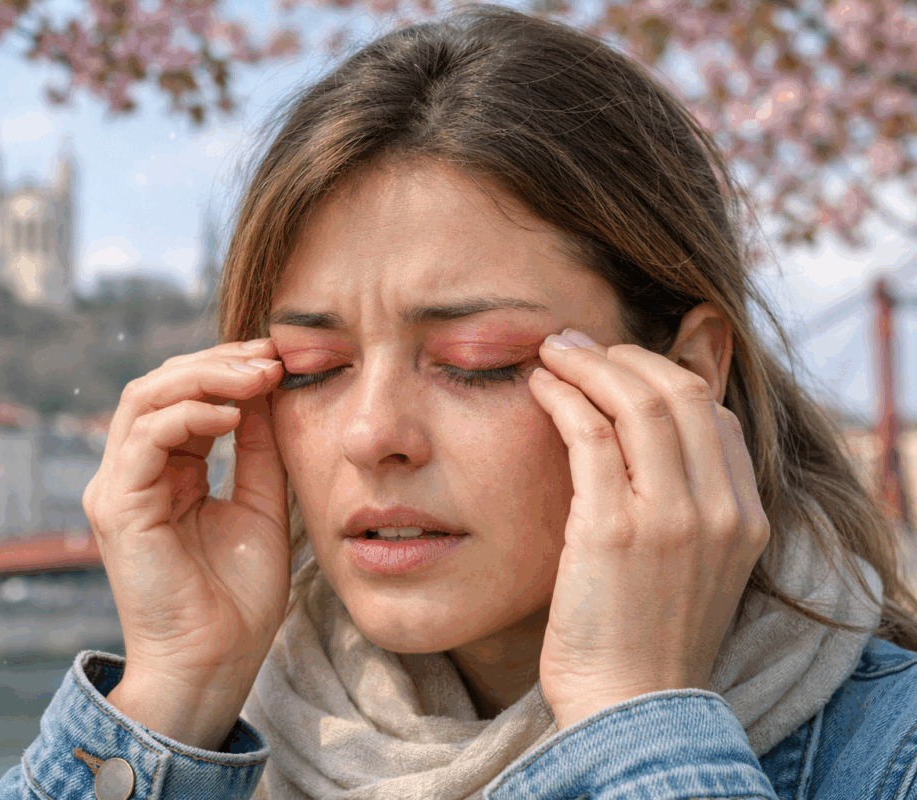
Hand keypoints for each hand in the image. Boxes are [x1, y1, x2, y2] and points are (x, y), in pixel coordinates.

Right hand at [82, 338, 289, 748]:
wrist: (216, 663)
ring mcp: (117, 488)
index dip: (226, 369)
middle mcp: (131, 474)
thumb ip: (257, 448)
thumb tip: (267, 388)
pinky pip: (145, 438)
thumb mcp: (260, 503)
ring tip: (257, 376)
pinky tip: (232, 415)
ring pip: (145, 399)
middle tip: (269, 356)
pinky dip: (188, 415)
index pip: (181, 396)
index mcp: (162, 473)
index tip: (279, 359)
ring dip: (204, 377)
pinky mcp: (117, 507)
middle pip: (157, 386)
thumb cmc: (237, 598)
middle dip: (216, 362)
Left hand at [527, 327, 769, 730]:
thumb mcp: (690, 566)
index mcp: (747, 518)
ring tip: (550, 354)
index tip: (614, 367)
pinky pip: (589, 434)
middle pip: (680, 392)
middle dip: (622, 356)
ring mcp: (672, 519)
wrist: (632, 707)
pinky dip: (563, 397)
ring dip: (588, 364)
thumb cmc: (645, 637)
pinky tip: (538, 388)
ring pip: (637, 401)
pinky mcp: (614, 530)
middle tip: (575, 344)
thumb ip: (683, 505)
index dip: (661, 377)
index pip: (713, 415)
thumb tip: (636, 442)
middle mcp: (720, 510)